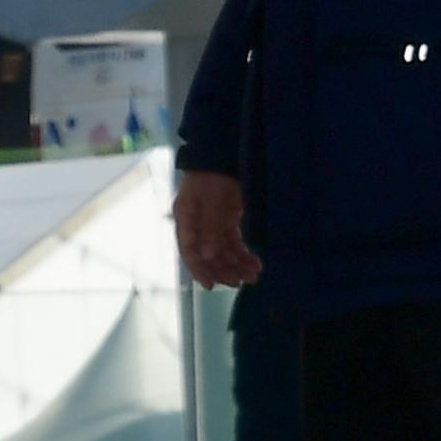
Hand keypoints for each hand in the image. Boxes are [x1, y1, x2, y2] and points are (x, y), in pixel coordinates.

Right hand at [173, 170, 262, 288]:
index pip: (189, 251)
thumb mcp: (210, 200)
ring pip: (223, 251)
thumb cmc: (212, 175)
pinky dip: (243, 254)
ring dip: (236, 264)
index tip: (211, 286)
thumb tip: (207, 255)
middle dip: (224, 270)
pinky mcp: (226, 220)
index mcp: (186, 220)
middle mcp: (197, 225)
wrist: (223, 154)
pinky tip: (255, 263)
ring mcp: (212, 223)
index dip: (199, 270)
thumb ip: (210, 227)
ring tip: (253, 275)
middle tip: (241, 282)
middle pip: (208, 255)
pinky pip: (234, 243)